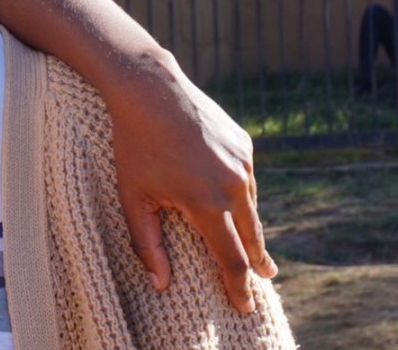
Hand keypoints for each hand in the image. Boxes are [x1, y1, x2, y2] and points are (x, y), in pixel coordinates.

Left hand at [109, 64, 276, 313]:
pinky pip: (245, 180)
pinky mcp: (244, 145)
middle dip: (255, 263)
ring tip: (252, 248)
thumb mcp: (133, 199)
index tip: (244, 307)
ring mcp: (244, 163)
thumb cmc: (134, 147)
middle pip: (251, 237)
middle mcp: (234, 184)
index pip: (229, 258)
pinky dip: (240, 196)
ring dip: (250, 228)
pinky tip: (233, 202)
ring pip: (250, 206)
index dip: (237, 287)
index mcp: (208, 203)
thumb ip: (147, 244)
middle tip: (263, 281)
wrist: (152, 90)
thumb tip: (162, 284)